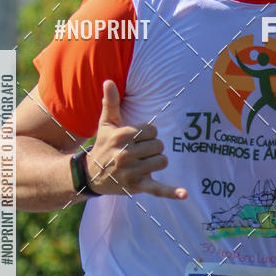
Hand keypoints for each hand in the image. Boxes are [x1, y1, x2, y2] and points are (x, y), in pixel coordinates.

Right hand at [84, 80, 186, 199]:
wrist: (91, 175)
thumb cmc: (103, 145)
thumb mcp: (105, 123)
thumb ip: (110, 102)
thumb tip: (109, 81)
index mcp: (122, 136)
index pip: (152, 130)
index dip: (147, 134)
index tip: (135, 139)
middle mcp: (126, 153)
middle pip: (159, 145)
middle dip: (151, 148)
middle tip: (136, 153)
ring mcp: (132, 171)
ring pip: (162, 161)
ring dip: (155, 162)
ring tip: (141, 164)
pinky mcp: (137, 186)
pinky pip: (157, 189)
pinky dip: (171, 192)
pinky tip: (184, 194)